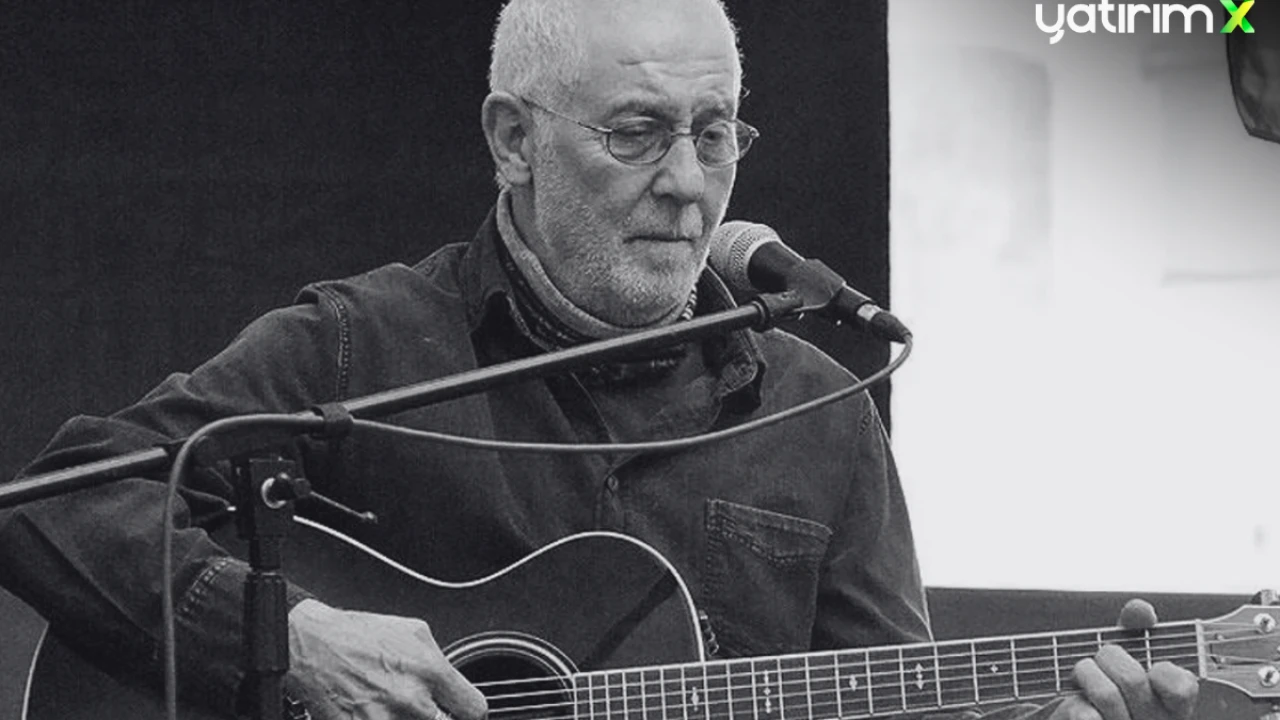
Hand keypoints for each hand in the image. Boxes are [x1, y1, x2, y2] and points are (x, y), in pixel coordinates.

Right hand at [284, 599, 488, 719]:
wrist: (310, 644)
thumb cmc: (358, 635)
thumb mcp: (414, 631)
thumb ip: (442, 662)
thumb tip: (455, 685)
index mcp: (430, 671)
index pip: (475, 710)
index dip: (468, 712)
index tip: (460, 710)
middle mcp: (411, 700)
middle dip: (438, 717)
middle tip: (420, 706)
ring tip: (395, 706)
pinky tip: (375, 711)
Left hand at [1050, 600, 1198, 719]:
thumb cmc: (1110, 687)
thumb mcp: (1125, 658)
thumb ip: (1135, 633)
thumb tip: (1141, 610)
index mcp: (1171, 706)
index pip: (1182, 688)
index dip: (1165, 672)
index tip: (1152, 666)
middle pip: (1133, 679)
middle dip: (1107, 656)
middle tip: (1099, 660)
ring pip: (1107, 694)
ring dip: (1085, 673)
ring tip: (1082, 676)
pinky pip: (1085, 716)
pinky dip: (1074, 704)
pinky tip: (1078, 705)